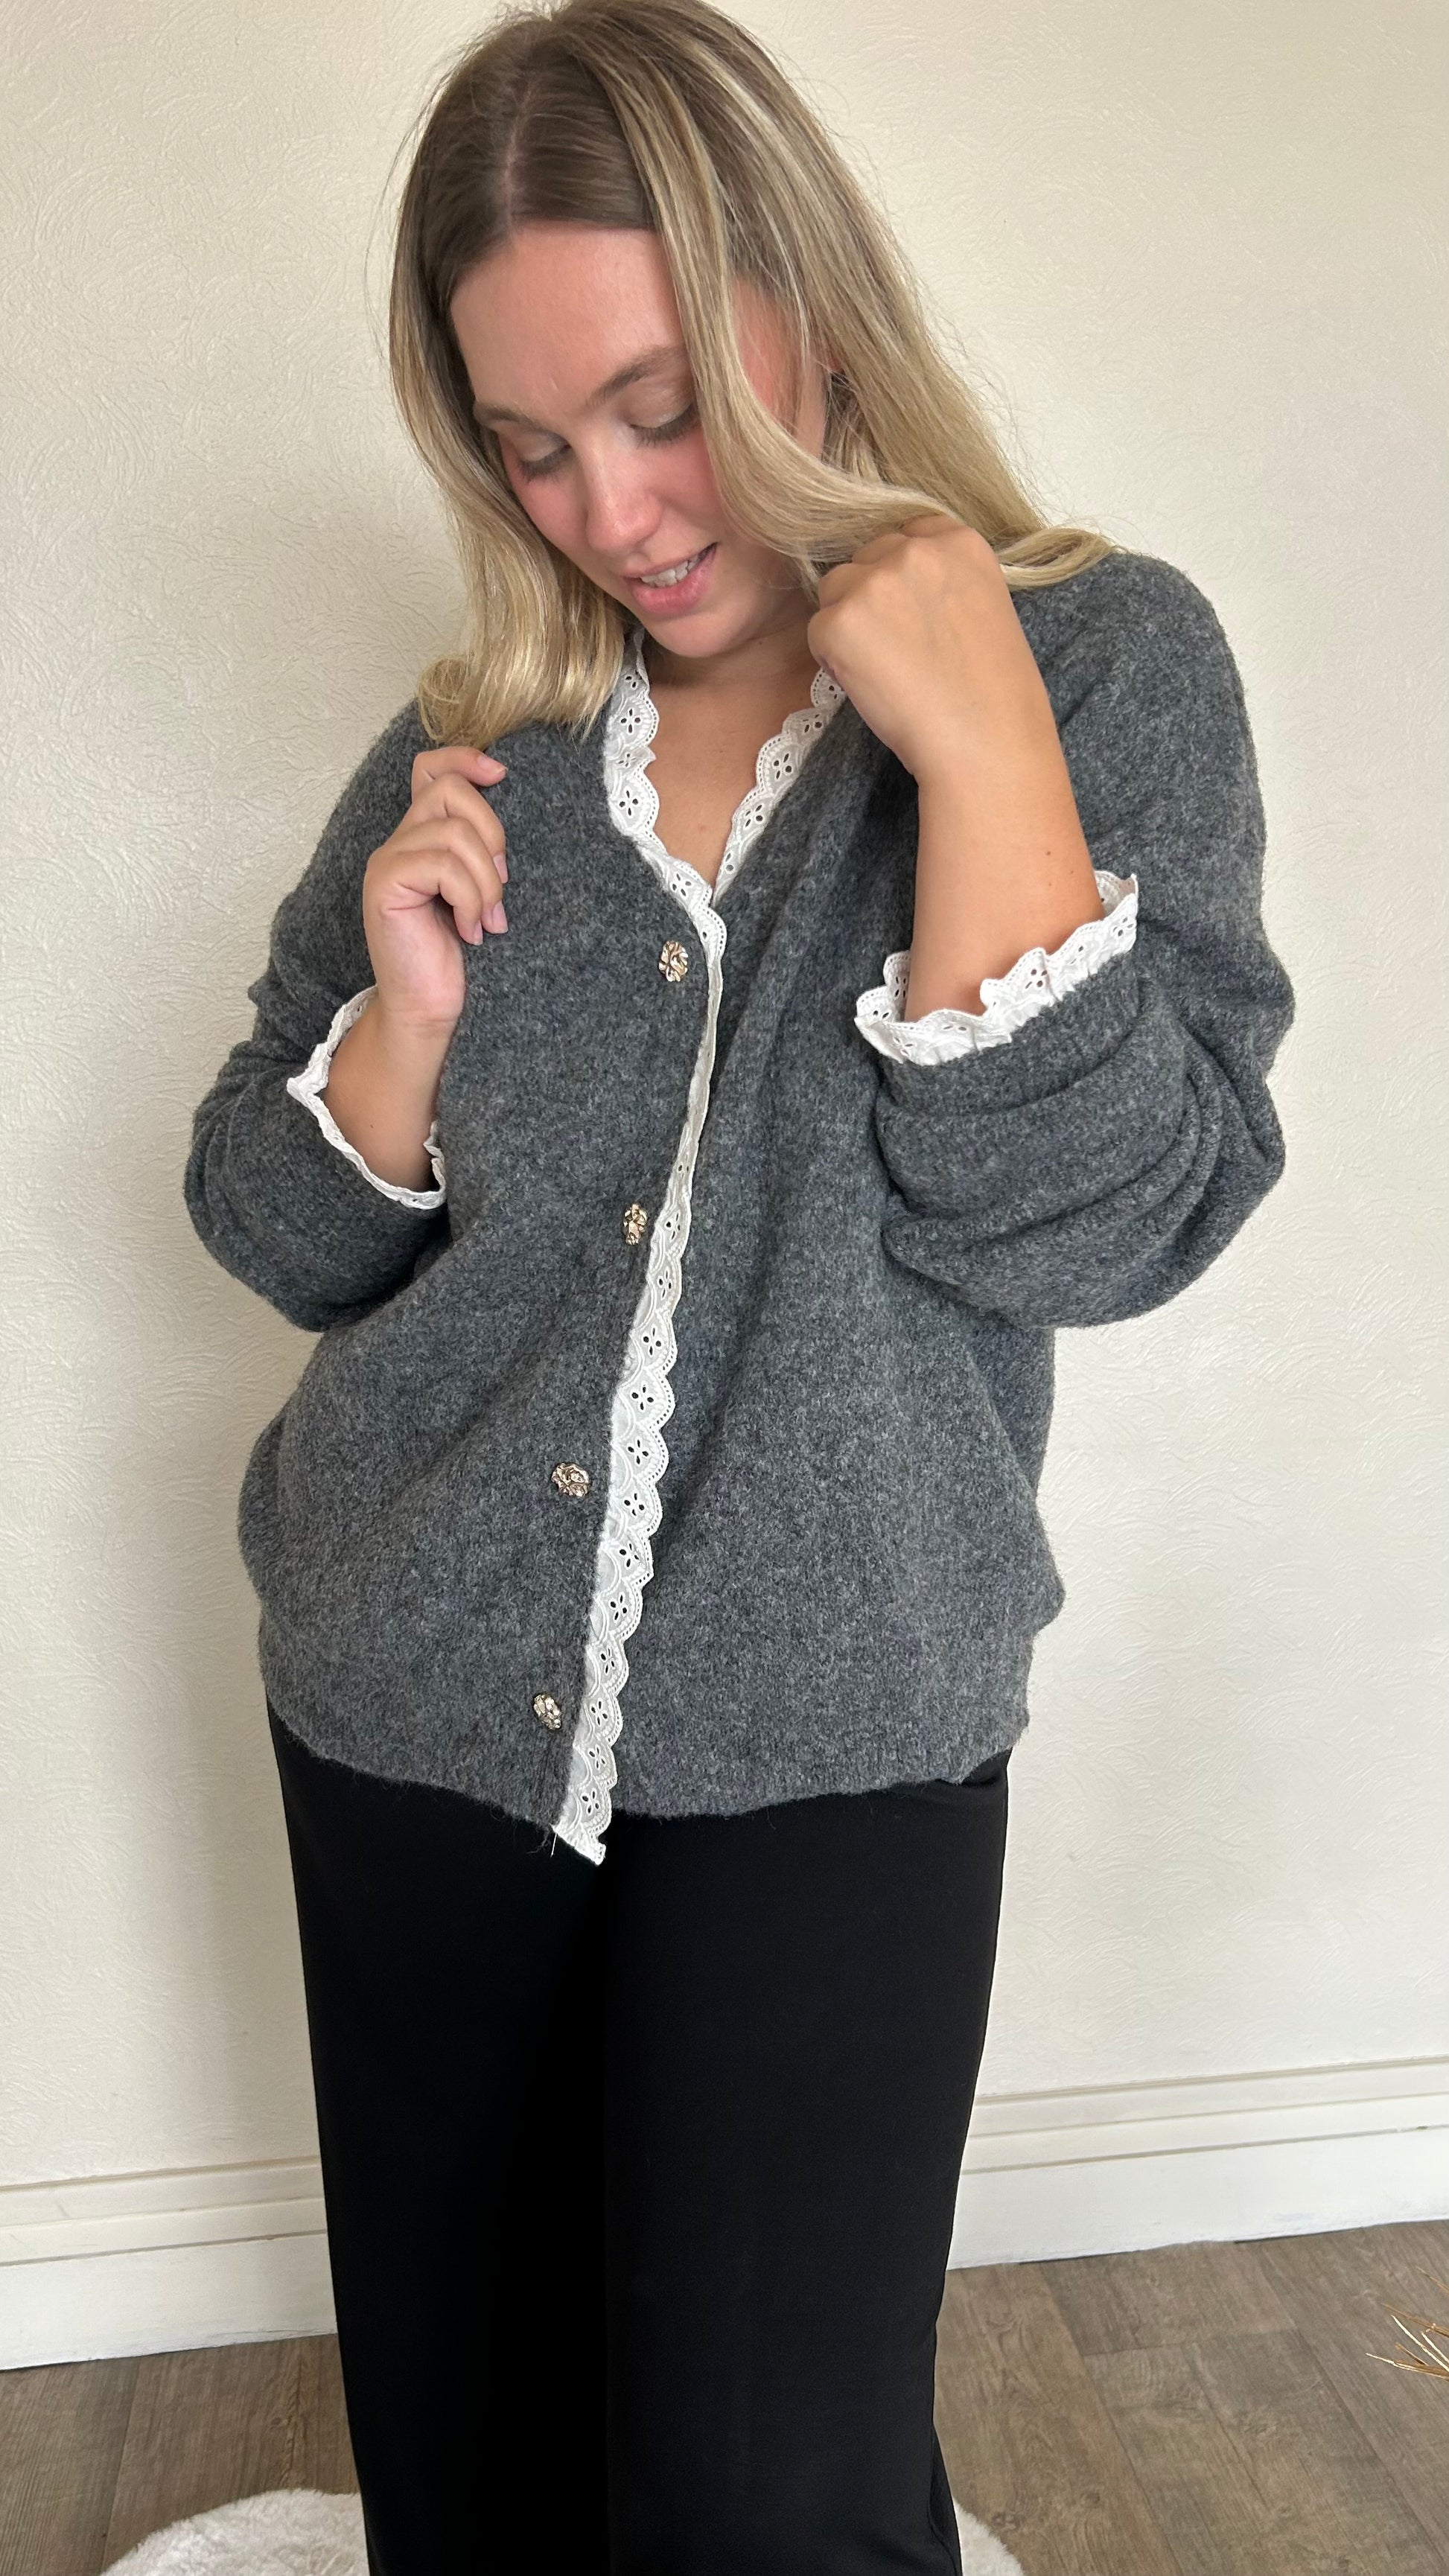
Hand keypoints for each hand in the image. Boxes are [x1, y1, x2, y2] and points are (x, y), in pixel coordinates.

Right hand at [362, 745, 510, 1035]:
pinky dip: (468, 898)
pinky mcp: (385, 883)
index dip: (465, 758)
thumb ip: (484, 851)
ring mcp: (388, 860)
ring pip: (453, 832)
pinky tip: (469, 931)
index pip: (431, 768)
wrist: (431, 1008)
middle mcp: (400, 841)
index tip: (503, 774)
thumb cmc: (460, 956)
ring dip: (485, 881)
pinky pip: (441, 865)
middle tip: (502, 888)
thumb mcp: (482, 892)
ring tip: (486, 921)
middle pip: (449, 790)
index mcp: (423, 837)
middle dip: (492, 834)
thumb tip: (512, 811)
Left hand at [806, 514, 1057, 784]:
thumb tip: (899, 590)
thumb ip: (944, 581)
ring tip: (886, 669)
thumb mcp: (985, 608)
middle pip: (866, 559)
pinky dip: (833, 660)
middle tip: (899, 651)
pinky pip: (817, 631)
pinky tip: (871, 686)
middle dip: (872, 599)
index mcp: (960, 541)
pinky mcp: (841, 620)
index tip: (913, 615)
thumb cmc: (993, 693)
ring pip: (836, 590)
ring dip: (848, 624)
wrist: (986, 741)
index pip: (907, 536)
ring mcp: (875, 582)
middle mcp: (915, 550)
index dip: (902, 579)